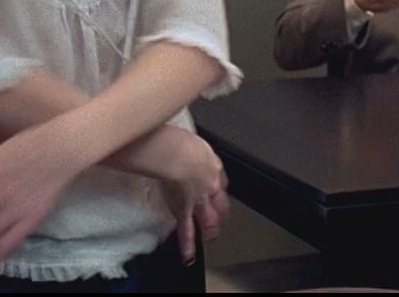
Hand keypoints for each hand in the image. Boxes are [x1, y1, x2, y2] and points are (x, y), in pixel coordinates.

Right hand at [159, 131, 228, 263]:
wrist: (177, 155)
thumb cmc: (179, 141)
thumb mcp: (189, 140)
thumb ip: (188, 146)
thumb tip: (179, 142)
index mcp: (212, 166)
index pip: (219, 179)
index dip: (218, 186)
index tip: (216, 189)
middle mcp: (210, 185)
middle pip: (220, 202)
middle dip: (221, 211)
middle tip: (220, 219)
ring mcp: (199, 200)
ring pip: (208, 218)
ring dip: (210, 228)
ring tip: (210, 238)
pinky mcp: (185, 210)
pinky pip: (187, 230)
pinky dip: (188, 245)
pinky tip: (189, 256)